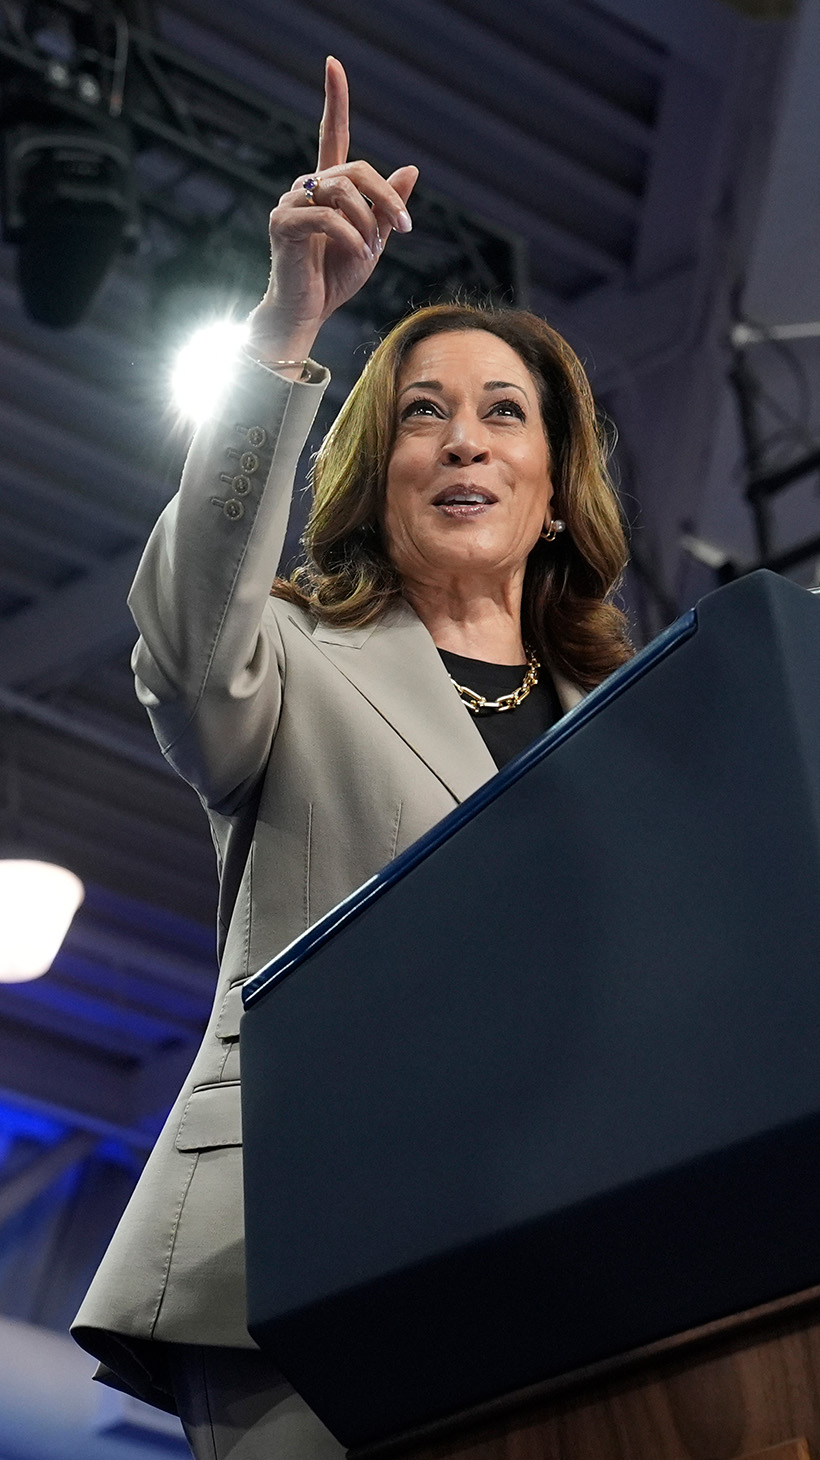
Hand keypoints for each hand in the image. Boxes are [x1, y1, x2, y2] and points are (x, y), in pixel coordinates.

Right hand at [247, 57, 417, 361]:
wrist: (308, 312)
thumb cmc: (336, 277)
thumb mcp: (373, 240)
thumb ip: (388, 207)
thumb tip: (411, 168)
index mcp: (328, 187)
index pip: (331, 135)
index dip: (333, 100)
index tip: (333, 65)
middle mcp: (306, 187)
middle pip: (355, 170)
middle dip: (386, 197)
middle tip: (405, 226)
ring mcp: (290, 203)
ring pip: (342, 192)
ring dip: (368, 223)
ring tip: (371, 252)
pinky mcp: (282, 224)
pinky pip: (326, 217)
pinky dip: (350, 236)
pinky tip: (358, 255)